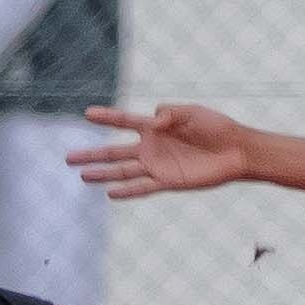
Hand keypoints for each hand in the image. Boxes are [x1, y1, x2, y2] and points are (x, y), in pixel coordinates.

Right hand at [71, 103, 250, 199]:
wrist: (237, 150)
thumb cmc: (216, 127)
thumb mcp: (193, 112)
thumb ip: (170, 113)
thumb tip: (153, 120)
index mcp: (155, 127)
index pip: (124, 121)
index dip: (106, 117)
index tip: (87, 113)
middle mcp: (152, 147)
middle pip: (115, 151)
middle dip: (92, 154)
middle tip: (68, 158)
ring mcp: (158, 166)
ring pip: (123, 171)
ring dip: (103, 174)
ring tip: (82, 175)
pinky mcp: (168, 181)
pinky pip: (143, 187)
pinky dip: (127, 190)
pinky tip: (110, 192)